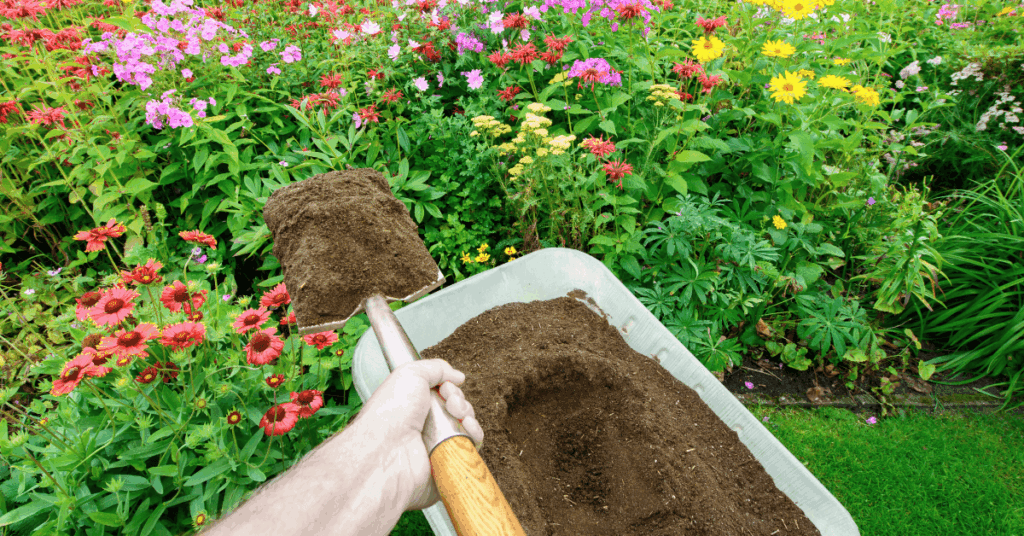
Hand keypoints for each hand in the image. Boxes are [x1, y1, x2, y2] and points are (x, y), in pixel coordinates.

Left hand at [351, 359, 484, 510]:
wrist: (387, 451)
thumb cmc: (391, 413)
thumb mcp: (410, 374)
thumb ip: (436, 368)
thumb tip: (457, 376)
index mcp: (414, 405)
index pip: (443, 394)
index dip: (450, 388)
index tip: (446, 388)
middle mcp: (424, 424)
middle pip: (457, 409)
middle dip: (460, 402)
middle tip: (450, 403)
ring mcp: (436, 444)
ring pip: (466, 427)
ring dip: (469, 417)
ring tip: (459, 417)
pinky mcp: (447, 461)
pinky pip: (470, 448)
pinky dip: (474, 436)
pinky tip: (467, 430)